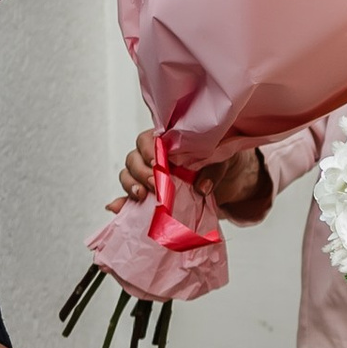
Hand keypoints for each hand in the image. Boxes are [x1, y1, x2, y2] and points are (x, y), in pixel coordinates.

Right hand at [117, 130, 267, 219]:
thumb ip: (213, 171)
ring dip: (130, 185)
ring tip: (141, 196)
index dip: (149, 149)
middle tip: (154, 184)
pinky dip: (122, 204)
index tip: (157, 162)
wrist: (229, 183)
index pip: (149, 139)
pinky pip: (129, 199)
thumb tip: (201, 187)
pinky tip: (117, 208)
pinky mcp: (149, 196)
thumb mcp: (224, 162)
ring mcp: (149, 177)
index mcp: (169, 142)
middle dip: (141, 171)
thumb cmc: (222, 164)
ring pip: (128, 175)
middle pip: (134, 158)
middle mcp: (154, 157)